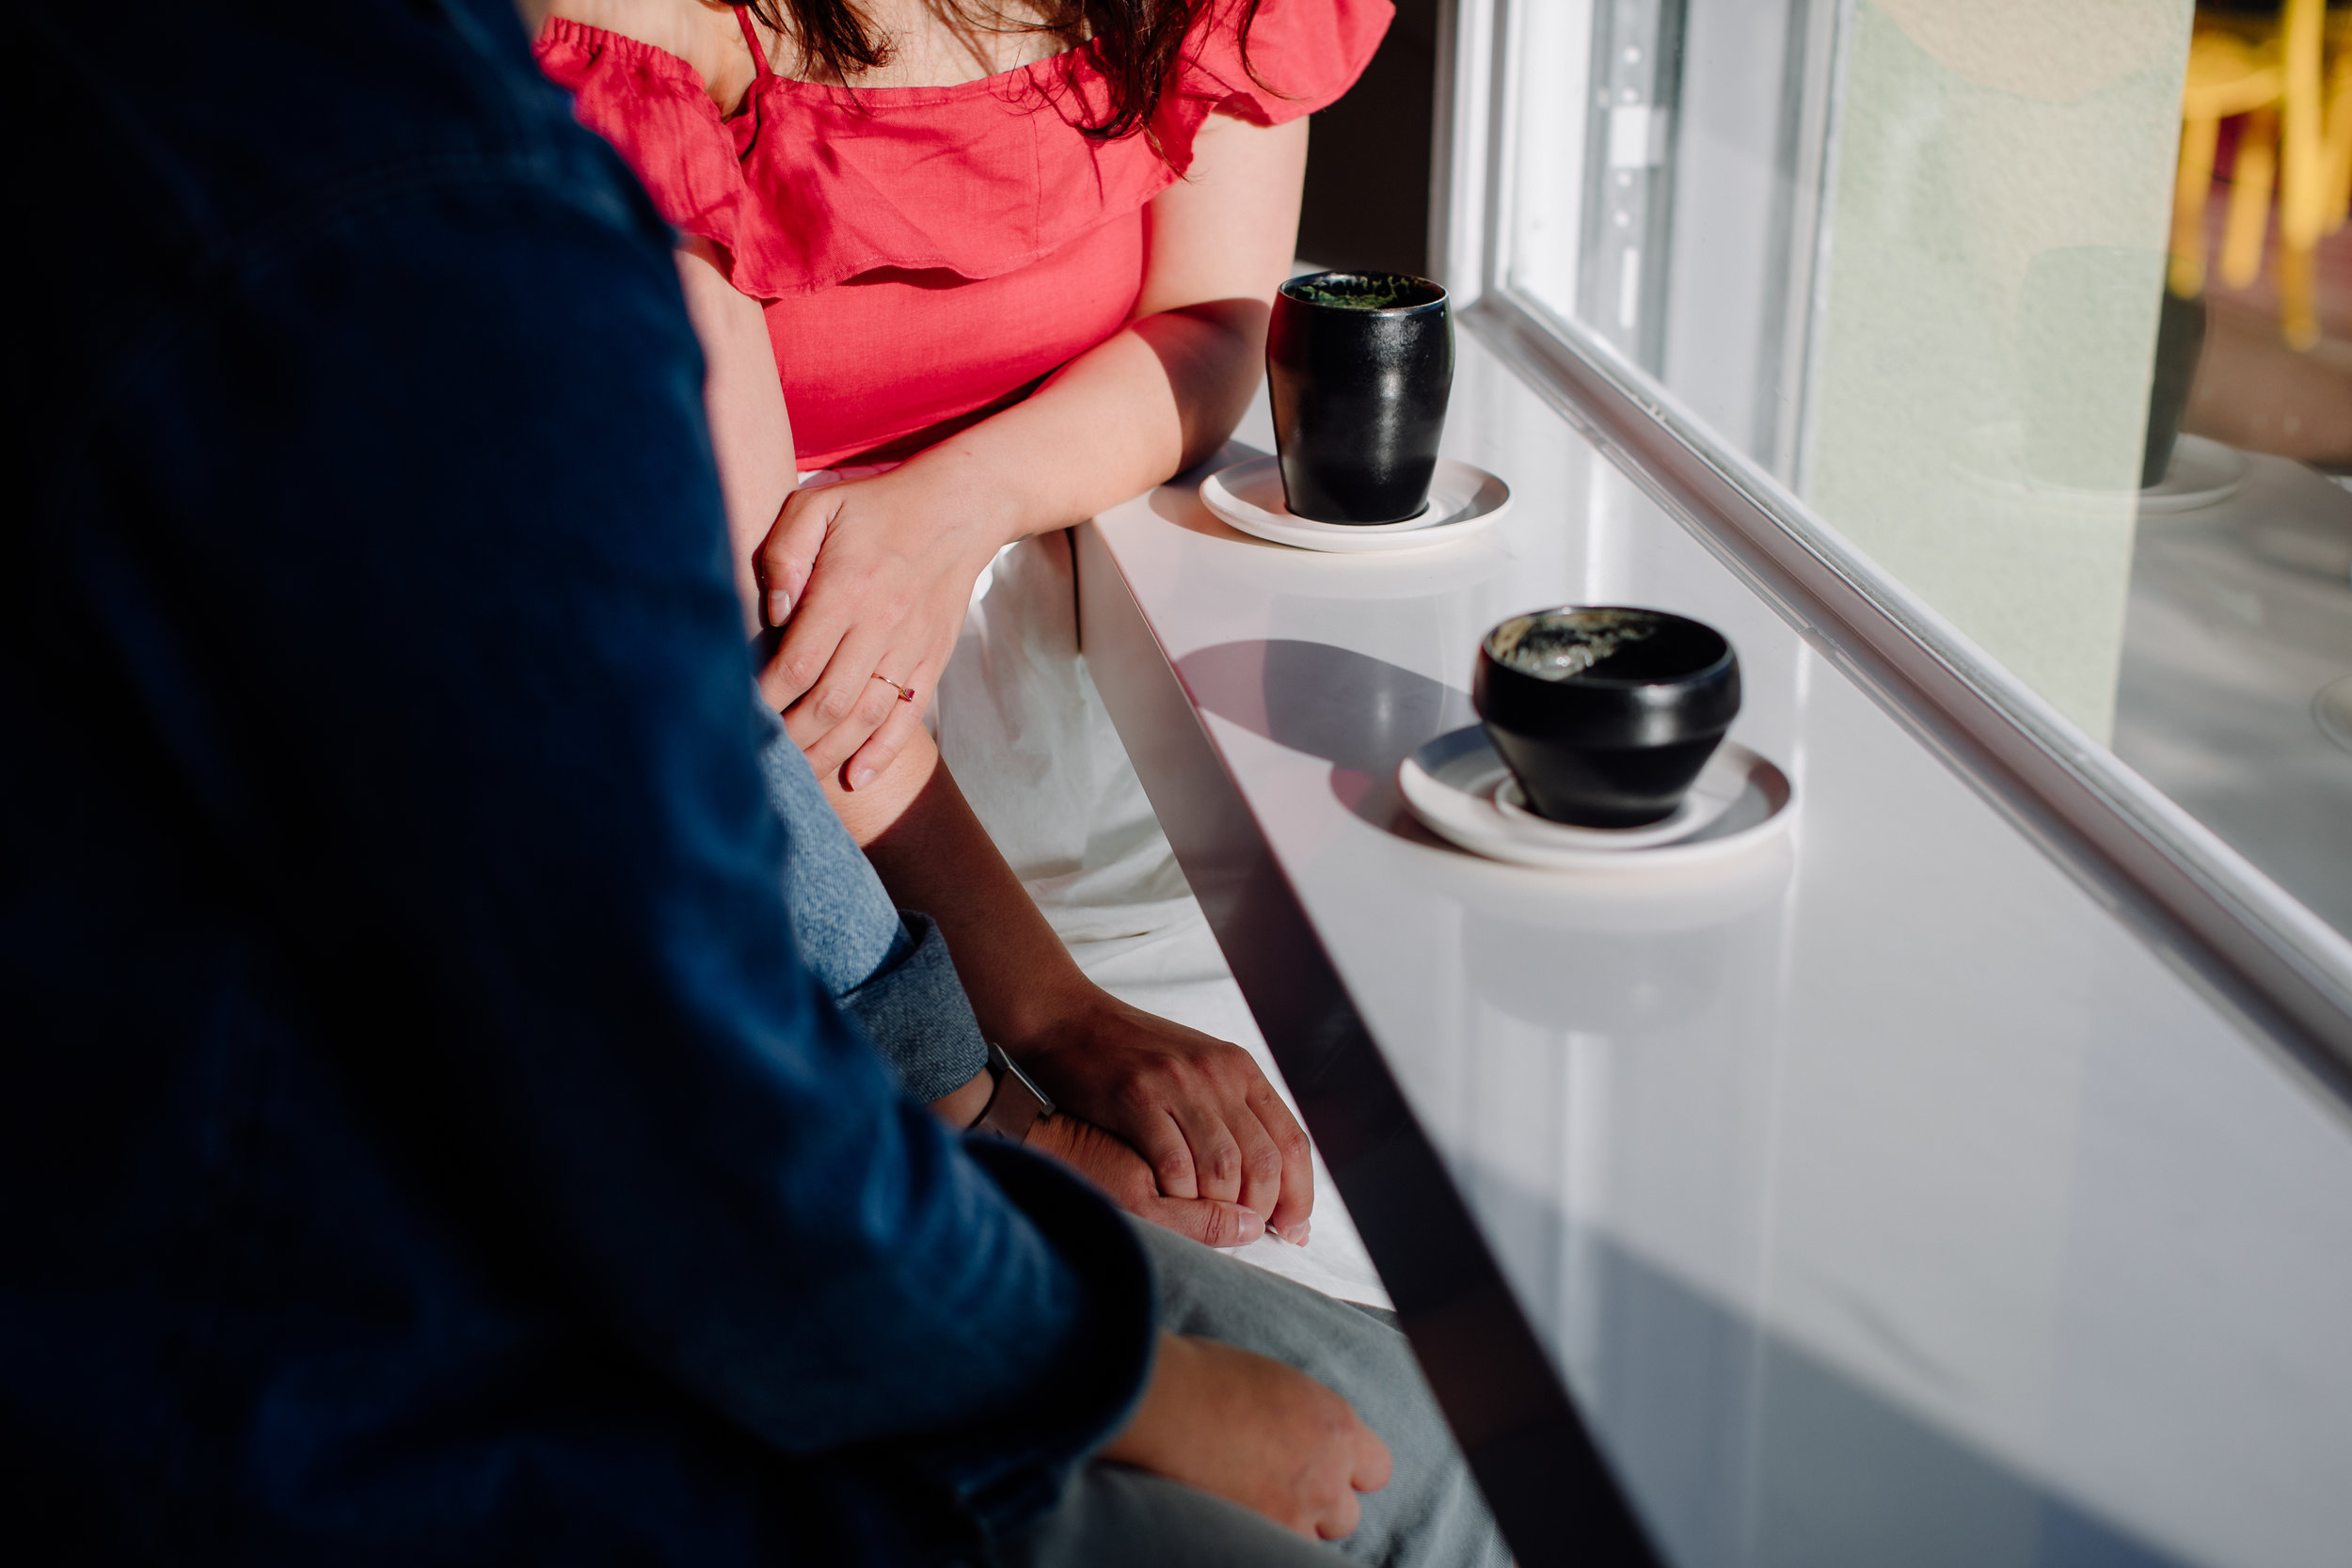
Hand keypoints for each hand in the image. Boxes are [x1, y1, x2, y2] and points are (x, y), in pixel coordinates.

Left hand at [755, 461, 1012, 791]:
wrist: (958, 508)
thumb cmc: (875, 507)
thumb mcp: (818, 506)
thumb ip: (784, 554)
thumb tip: (773, 613)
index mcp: (847, 588)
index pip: (799, 661)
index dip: (766, 696)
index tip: (740, 713)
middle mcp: (882, 624)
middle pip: (830, 701)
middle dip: (790, 736)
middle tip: (759, 754)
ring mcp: (911, 646)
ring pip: (866, 717)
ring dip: (828, 752)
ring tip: (796, 773)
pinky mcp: (932, 658)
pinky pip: (908, 716)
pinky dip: (883, 753)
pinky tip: (855, 778)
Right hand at [1013, 996, 1314, 1245]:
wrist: (1068, 1020)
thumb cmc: (1131, 1054)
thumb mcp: (1197, 1069)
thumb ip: (1234, 1112)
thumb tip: (1270, 1179)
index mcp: (1239, 1069)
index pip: (1292, 1141)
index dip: (1300, 1194)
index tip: (1293, 1229)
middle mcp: (1217, 1074)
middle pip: (1265, 1161)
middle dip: (1262, 1210)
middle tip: (1247, 1234)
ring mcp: (1178, 1083)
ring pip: (1225, 1168)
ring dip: (1219, 1209)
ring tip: (1207, 1223)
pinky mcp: (1138, 1096)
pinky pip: (1174, 1164)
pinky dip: (1179, 1196)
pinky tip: (1170, 1203)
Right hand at [1103, 1333, 1390, 1539]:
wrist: (1165, 1402)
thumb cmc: (1205, 1377)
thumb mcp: (1274, 1383)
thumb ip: (1300, 1418)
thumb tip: (1293, 1433)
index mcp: (1336, 1425)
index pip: (1375, 1469)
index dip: (1348, 1473)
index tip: (1323, 1470)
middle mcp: (1328, 1474)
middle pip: (1345, 1515)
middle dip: (1316, 1508)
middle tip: (1276, 1491)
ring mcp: (1297, 1513)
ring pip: (1310, 1541)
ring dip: (1287, 1527)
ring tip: (1247, 1504)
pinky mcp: (1264, 1538)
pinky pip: (1275, 1554)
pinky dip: (1256, 1543)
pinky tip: (1228, 1522)